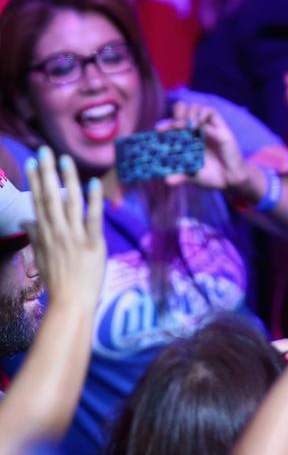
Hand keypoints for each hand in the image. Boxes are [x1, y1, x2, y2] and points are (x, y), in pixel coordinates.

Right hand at [24, 148, 104, 308]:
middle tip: (44, 151)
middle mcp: (57, 232)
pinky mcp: (92, 244)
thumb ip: (35, 236)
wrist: (71, 303)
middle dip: (47, 173)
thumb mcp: (41, 257)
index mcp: (45, 234)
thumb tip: (26, 220)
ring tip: (65, 160)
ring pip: (70, 203)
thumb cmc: (59, 281)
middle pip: (50, 197)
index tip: (34, 162)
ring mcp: (74, 237)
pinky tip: (94, 184)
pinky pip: (93, 218)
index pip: (38, 202)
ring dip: (68, 180)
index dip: (36, 181)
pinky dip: (93, 201)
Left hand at [162, 102, 249, 192]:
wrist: (231, 180)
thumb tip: (166, 180)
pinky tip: (197, 125)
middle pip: (182, 109)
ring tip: (188, 127)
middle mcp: (196, 130)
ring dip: (189, 114)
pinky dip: (202, 113)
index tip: (159, 130)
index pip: (173, 123)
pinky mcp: (220, 127)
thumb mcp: (193, 176)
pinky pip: (211, 111)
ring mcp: (208, 127)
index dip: (165, 124)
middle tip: (175, 127)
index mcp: (187, 139)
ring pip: (195, 107)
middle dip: (176, 115)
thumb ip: (180, 176)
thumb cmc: (212, 177)